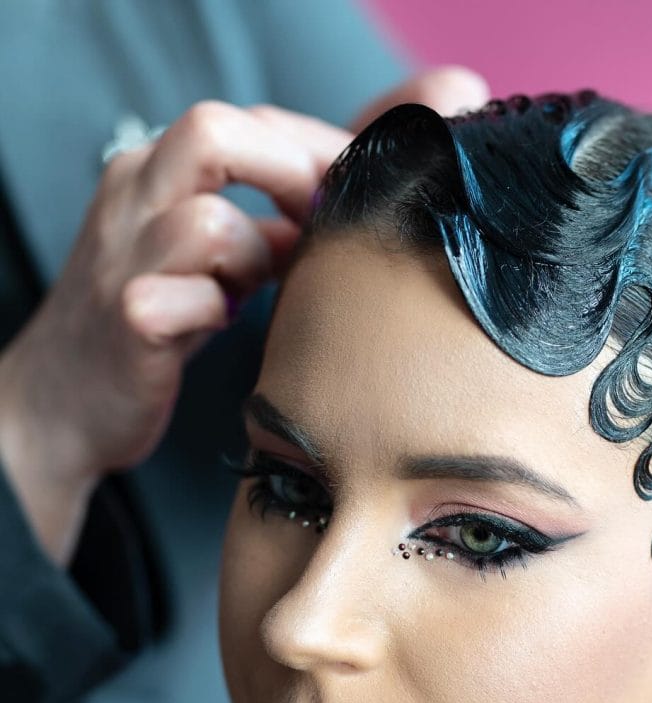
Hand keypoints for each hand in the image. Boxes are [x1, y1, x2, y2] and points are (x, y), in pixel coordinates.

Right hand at [0, 66, 488, 562]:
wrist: (65, 400)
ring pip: (208, 221)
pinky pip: (179, 298)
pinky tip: (219, 325)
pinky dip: (213, 312)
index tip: (356, 196)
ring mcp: (124, 256)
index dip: (315, 153)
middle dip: (290, 176)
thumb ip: (271, 227)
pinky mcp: (126, 319)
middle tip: (320, 230)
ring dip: (253, 257)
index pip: (248, 124)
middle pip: (215, 133)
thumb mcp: (214, 261)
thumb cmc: (157, 326)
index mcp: (157, 172)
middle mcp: (134, 198)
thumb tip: (352, 206)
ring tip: (251, 291)